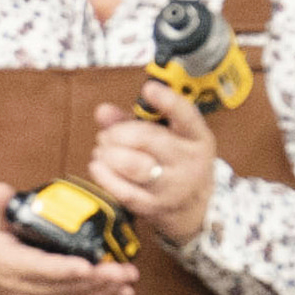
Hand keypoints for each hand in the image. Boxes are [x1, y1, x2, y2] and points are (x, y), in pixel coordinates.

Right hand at [0, 188, 139, 294]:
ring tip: (128, 281)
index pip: (40, 269)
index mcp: (10, 264)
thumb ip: (1, 207)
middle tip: (125, 271)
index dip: (64, 269)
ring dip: (103, 293)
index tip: (87, 265)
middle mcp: (25, 286)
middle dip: (97, 281)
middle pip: (64, 287)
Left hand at [85, 83, 223, 245]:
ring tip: (103, 149)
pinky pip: (123, 191)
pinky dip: (104, 175)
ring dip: (110, 154)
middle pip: (149, 140)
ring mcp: (172, 186)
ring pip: (134, 166)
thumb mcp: (166, 133)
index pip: (186, 116)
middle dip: (119, 133)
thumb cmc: (173, 158)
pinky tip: (98, 165)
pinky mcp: (153, 205)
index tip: (149, 89)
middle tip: (108, 134)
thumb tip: (103, 111)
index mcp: (196, 137)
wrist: (191, 203)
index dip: (167, 101)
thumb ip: (134, 118)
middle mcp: (189, 161)